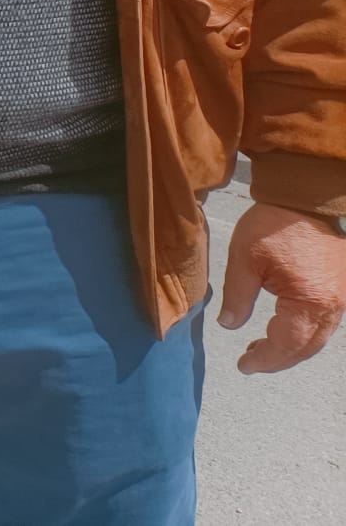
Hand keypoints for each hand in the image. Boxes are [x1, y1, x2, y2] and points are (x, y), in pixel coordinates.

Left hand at [218, 203, 345, 372]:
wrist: (304, 197)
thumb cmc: (272, 225)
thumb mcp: (243, 260)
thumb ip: (237, 297)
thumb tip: (229, 326)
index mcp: (310, 301)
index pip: (287, 344)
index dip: (266, 359)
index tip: (243, 366)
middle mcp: (332, 306)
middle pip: (307, 347)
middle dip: (278, 358)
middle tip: (250, 361)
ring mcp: (341, 298)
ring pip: (317, 336)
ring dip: (290, 347)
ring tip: (259, 348)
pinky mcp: (340, 288)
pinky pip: (323, 321)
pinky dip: (302, 331)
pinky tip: (281, 328)